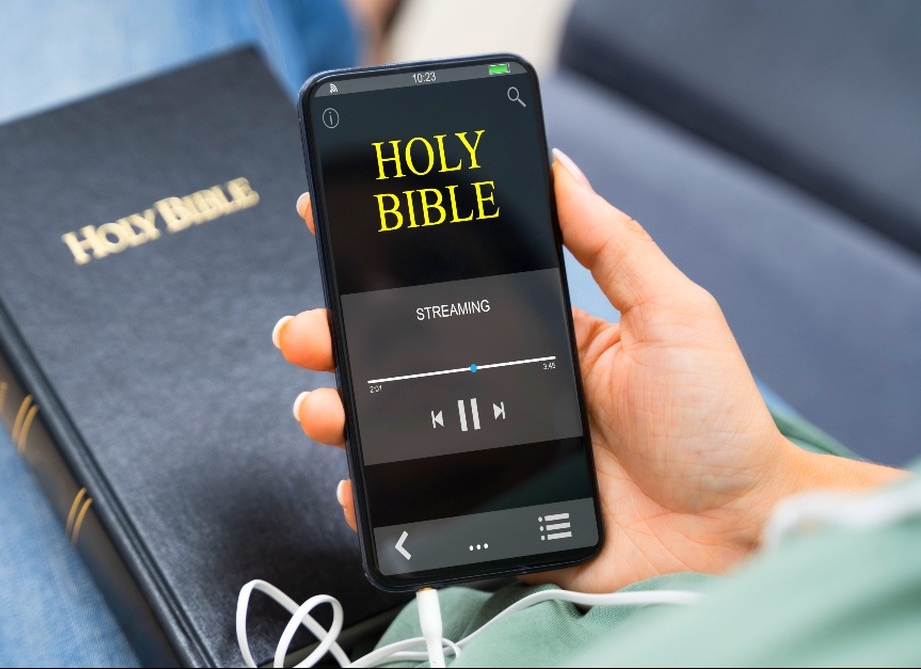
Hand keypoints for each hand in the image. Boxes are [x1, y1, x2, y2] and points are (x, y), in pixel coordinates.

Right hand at [275, 152, 900, 591]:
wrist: (742, 532)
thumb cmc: (718, 422)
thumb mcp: (672, 313)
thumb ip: (613, 244)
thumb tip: (562, 168)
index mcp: (539, 341)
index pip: (449, 295)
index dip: (387, 266)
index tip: (336, 229)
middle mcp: (507, 394)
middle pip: (402, 363)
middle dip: (339, 341)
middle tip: (304, 331)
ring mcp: (496, 457)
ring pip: (397, 432)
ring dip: (344, 413)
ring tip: (322, 408)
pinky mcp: (496, 517)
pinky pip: (421, 509)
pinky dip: (378, 501)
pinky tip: (358, 487)